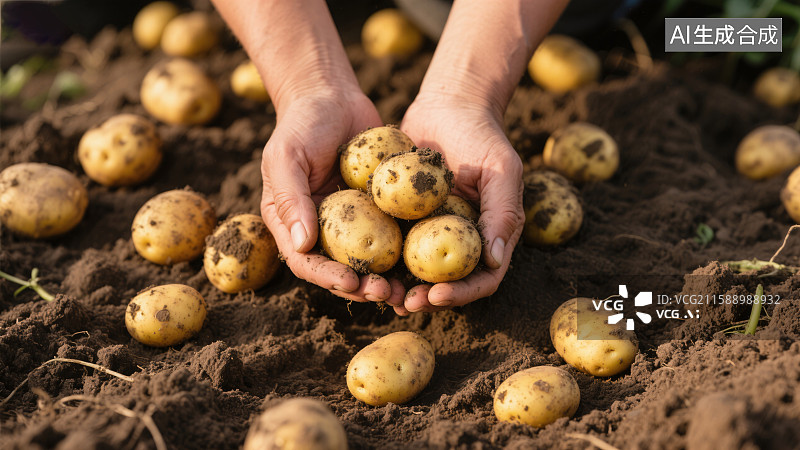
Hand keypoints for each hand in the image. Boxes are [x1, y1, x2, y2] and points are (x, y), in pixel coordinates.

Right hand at [260, 91, 405, 304]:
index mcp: (292, 224)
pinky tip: (426, 259)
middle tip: (389, 294)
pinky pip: (392, 234)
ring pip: (370, 259)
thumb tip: (302, 244)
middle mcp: (321, 229)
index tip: (353, 283)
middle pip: (341, 269)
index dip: (328, 278)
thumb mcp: (287, 157)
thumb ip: (290, 199)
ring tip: (409, 290)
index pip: (306, 262)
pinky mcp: (378, 210)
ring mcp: (352, 221)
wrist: (333, 96)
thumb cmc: (302, 123)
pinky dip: (407, 250)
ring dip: (388, 278)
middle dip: (364, 287)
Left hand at [395, 94, 524, 313]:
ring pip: (415, 271)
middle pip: (445, 284)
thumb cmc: (483, 135)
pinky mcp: (403, 217)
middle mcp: (459, 240)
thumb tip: (494, 260)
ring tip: (378, 292)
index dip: (461, 294)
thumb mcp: (501, 170)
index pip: (482, 279)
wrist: (449, 105)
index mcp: (488, 237)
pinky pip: (390, 243)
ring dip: (398, 286)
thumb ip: (503, 213)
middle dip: (424, 298)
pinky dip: (378, 258)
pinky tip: (360, 264)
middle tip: (403, 302)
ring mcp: (429, 231)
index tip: (435, 295)